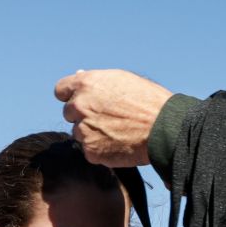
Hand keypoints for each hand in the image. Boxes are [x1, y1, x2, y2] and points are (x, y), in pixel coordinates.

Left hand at [55, 69, 173, 166]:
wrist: (164, 128)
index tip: (82, 101)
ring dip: (92, 133)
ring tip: (118, 131)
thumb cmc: (148, 101)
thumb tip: (78, 75)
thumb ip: (96, 81)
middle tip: (107, 118)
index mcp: (85, 84)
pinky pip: (89, 150)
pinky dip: (100, 149)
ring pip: (79, 133)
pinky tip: (119, 143)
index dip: (72, 96)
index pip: (61, 90)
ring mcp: (83, 130)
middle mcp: (79, 106)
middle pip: (69, 113)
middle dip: (83, 115)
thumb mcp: (122, 80)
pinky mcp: (91, 151)